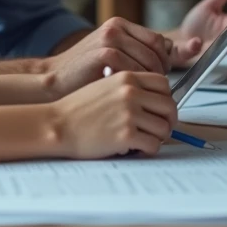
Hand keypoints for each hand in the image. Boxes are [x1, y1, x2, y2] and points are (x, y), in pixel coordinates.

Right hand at [46, 18, 171, 96]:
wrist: (55, 81)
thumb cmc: (84, 74)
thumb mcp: (111, 56)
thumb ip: (134, 52)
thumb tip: (169, 53)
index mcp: (118, 25)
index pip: (157, 39)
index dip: (166, 59)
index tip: (165, 76)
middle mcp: (116, 28)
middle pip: (157, 49)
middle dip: (162, 71)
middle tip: (158, 91)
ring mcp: (110, 39)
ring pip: (150, 61)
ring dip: (152, 82)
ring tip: (147, 96)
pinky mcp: (105, 53)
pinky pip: (136, 71)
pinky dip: (139, 87)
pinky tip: (134, 98)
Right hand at [52, 70, 176, 157]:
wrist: (56, 124)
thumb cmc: (77, 109)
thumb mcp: (105, 86)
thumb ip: (129, 88)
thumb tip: (155, 100)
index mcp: (126, 77)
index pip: (164, 83)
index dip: (165, 98)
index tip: (161, 108)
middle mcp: (130, 92)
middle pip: (170, 105)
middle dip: (168, 119)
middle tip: (160, 128)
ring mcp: (129, 113)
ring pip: (165, 127)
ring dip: (159, 136)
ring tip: (146, 139)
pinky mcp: (126, 134)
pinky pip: (153, 145)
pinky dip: (148, 149)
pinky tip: (136, 148)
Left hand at [163, 0, 226, 67]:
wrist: (179, 39)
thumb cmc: (197, 25)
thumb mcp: (209, 6)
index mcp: (226, 28)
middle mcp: (219, 42)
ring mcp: (206, 50)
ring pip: (214, 52)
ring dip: (218, 47)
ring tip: (221, 38)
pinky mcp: (191, 55)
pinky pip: (191, 53)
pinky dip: (193, 48)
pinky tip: (195, 42)